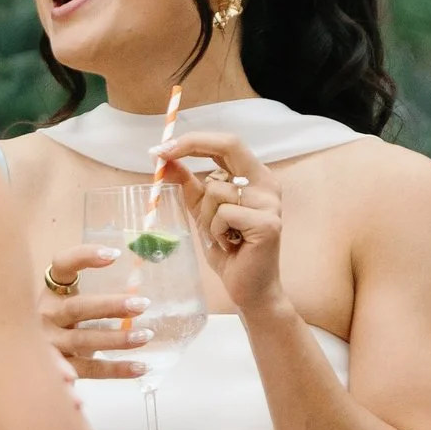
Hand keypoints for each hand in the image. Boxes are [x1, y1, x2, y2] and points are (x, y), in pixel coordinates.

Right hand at [40, 244, 149, 379]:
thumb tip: (139, 285)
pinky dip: (115, 370)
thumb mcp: (68, 308)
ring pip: (83, 340)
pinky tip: (140, 367)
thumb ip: (97, 299)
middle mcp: (44, 316)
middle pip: (77, 308)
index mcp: (50, 293)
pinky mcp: (56, 372)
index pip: (62, 266)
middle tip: (142, 304)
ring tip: (145, 335)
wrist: (26, 363)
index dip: (84, 256)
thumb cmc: (59, 329)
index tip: (115, 255)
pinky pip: (90, 369)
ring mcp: (48, 344)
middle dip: (110, 306)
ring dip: (117, 339)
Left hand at [156, 132, 282, 316]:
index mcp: (255, 176)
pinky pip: (224, 214)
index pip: (227, 143)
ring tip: (221, 236)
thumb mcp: (203, 212)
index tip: (161, 148)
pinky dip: (216, 232)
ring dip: (206, 216)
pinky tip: (229, 246)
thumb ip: (189, 184)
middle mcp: (267, 183)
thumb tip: (165, 159)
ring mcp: (270, 203)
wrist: (249, 288)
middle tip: (159, 157)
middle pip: (230, 145)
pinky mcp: (268, 224)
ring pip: (217, 189)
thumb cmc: (229, 250)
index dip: (194, 140)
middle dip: (190, 146)